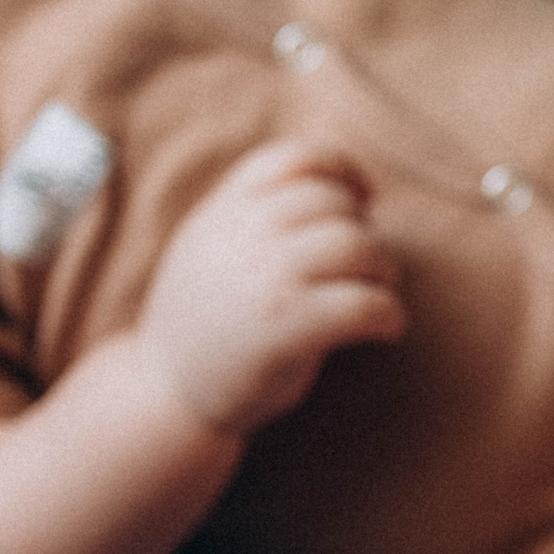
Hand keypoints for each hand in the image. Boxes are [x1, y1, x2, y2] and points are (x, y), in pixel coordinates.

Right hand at [138, 142, 406, 434]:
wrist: (164, 394)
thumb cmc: (203, 321)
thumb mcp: (208, 245)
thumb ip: (254, 210)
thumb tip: (337, 185)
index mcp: (224, 212)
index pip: (294, 159)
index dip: (341, 170)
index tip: (362, 197)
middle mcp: (242, 237)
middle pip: (335, 204)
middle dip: (365, 231)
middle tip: (369, 266)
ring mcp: (266, 281)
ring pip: (357, 246)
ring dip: (383, 270)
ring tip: (377, 294)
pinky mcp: (288, 329)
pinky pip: (365, 303)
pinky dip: (389, 314)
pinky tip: (385, 328)